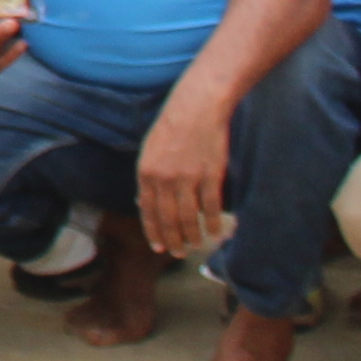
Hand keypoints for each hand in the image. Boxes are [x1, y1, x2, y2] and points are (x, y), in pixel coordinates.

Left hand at [136, 90, 234, 261]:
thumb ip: (148, 176)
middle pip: (168, 220)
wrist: (196, 106)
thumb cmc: (172, 126)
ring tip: (195, 246)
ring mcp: (188, 179)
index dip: (154, 232)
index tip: (158, 247)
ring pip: (189, 218)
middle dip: (173, 241)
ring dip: (192, 236)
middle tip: (178, 254)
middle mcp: (164, 179)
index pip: (148, 212)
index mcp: (145, 172)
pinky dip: (213, 223)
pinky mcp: (210, 176)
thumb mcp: (150, 150)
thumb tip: (144, 203)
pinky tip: (215, 232)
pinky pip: (211, 208)